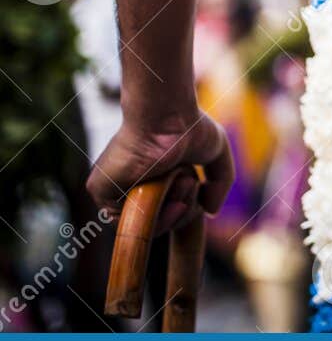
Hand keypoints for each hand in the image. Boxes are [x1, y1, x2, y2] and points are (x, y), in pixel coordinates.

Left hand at [88, 114, 233, 235]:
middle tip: (190, 182)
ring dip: (173, 211)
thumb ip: (220, 182)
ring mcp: (117, 189)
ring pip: (145, 224)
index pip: (167, 211)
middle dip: (183, 210)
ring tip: (183, 181)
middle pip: (159, 221)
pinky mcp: (102, 190)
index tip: (198, 193)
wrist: (168, 116)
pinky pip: (125, 222)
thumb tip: (210, 212)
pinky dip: (152, 215)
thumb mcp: (215, 152)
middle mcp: (134, 184)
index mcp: (155, 176)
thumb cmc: (190, 126)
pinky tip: (166, 195)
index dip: (185, 211)